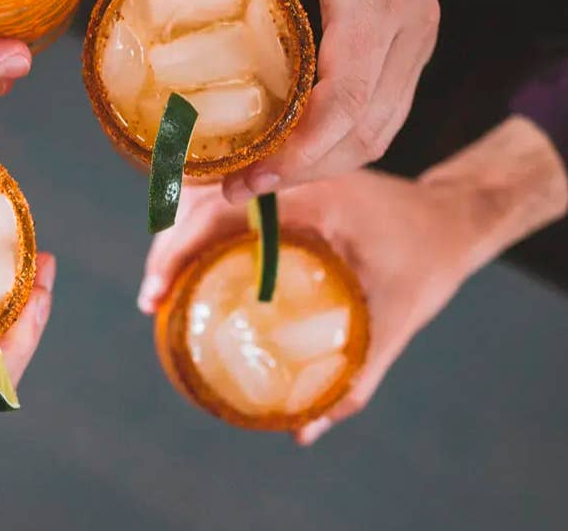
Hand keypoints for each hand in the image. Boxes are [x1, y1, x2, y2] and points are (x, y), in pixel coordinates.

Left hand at [93, 0, 439, 199]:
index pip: (347, 95)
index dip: (299, 150)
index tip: (244, 174)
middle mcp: (409, 21)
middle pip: (367, 130)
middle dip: (302, 171)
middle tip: (233, 189)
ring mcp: (418, 38)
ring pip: (380, 131)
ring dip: (320, 166)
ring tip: (252, 180)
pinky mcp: (413, 45)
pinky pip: (382, 114)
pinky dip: (337, 143)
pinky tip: (287, 152)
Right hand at [137, 172, 477, 444]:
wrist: (452, 218)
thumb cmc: (428, 265)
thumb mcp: (396, 320)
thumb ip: (354, 377)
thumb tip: (303, 430)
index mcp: (313, 198)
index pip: (222, 213)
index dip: (178, 250)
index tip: (157, 294)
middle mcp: (290, 175)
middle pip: (201, 198)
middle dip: (166, 247)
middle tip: (152, 299)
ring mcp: (283, 173)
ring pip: (206, 192)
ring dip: (176, 233)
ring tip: (161, 284)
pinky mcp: (281, 181)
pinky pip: (224, 196)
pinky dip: (197, 225)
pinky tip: (187, 261)